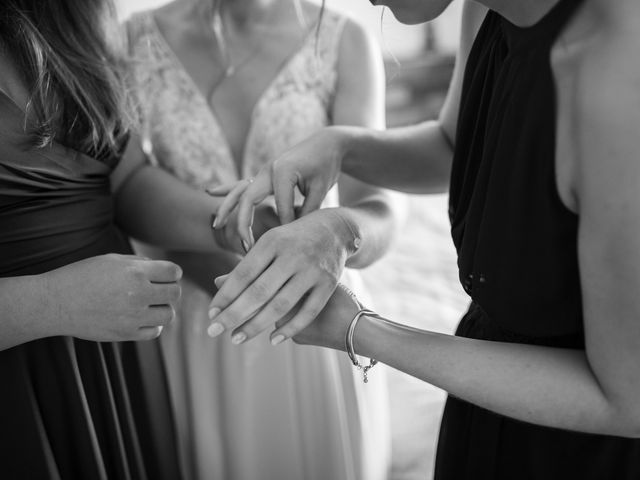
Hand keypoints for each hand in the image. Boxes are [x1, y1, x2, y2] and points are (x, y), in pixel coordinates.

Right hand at [45, 254, 181, 341]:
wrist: (56, 302)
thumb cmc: (82, 276)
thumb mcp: (111, 260)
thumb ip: (139, 263)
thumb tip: (161, 269)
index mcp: (135, 272)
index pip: (174, 272)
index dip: (172, 273)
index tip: (165, 275)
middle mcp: (138, 293)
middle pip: (175, 293)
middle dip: (170, 290)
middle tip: (159, 290)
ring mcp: (133, 315)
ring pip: (169, 314)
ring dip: (163, 309)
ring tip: (151, 305)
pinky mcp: (125, 333)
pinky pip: (155, 331)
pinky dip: (153, 325)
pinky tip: (142, 318)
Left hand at [206, 209, 351, 344]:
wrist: (336, 230)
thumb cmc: (293, 239)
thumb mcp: (271, 242)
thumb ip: (248, 263)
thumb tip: (217, 283)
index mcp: (273, 241)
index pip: (244, 273)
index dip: (226, 295)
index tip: (211, 314)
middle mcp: (293, 255)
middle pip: (259, 291)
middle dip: (234, 314)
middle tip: (213, 331)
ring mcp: (312, 270)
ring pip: (281, 305)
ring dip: (256, 325)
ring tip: (236, 338)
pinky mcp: (329, 283)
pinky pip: (307, 312)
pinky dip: (290, 328)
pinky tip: (273, 341)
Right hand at [208, 127, 347, 248]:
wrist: (326, 143)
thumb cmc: (326, 165)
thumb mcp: (321, 188)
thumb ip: (308, 210)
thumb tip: (296, 232)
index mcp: (283, 171)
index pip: (281, 207)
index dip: (287, 225)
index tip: (290, 242)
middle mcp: (269, 170)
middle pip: (248, 199)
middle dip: (243, 223)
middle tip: (245, 245)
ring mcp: (264, 171)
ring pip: (239, 192)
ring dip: (226, 208)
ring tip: (215, 224)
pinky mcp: (264, 174)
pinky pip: (241, 183)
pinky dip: (227, 188)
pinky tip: (210, 192)